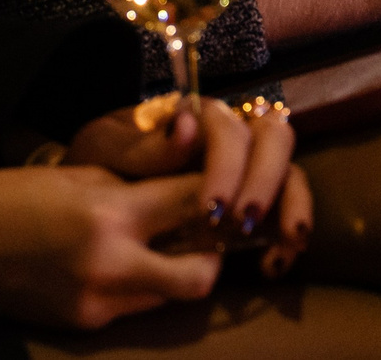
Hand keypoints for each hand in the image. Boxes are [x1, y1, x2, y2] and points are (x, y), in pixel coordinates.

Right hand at [0, 98, 313, 324]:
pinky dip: (142, 285)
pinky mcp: (85, 326)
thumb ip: (140, 176)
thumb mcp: (79, 172)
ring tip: (163, 240)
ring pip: (172, 296)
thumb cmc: (8, 195)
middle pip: (201, 274)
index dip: (221, 192)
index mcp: (109, 215)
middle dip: (213, 251)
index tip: (231, 181)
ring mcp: (98, 305)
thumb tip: (193, 167)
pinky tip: (123, 260)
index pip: (193, 204)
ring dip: (179, 270)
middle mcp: (111, 268)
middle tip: (205, 224)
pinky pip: (135, 307)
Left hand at [65, 93, 307, 258]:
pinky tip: (273, 263)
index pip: (228, 125)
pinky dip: (289, 236)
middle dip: (264, 181)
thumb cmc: (98, 163)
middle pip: (274, 138)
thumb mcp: (103, 150)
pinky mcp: (254, 203)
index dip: (226, 165)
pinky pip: (287, 209)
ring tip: (281, 244)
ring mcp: (246, 168)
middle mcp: (230, 137)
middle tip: (241, 223)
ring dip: (292, 206)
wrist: (89, 195)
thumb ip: (141, 145)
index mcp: (195, 116)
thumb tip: (186, 127)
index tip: (210, 209)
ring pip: (291, 170)